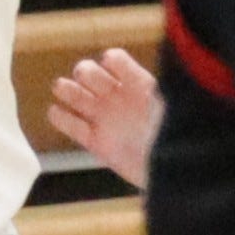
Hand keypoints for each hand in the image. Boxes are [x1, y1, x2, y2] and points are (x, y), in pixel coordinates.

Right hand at [47, 45, 164, 186]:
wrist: (175, 173)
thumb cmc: (179, 137)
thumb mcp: (172, 108)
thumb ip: (161, 91)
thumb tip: (155, 76)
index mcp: (138, 85)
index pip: (116, 61)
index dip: (111, 60)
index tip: (110, 64)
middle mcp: (118, 98)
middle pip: (90, 74)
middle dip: (85, 72)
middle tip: (85, 77)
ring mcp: (105, 119)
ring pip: (77, 96)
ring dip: (67, 89)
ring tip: (62, 89)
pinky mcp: (96, 142)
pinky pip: (73, 127)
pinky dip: (61, 118)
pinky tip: (55, 112)